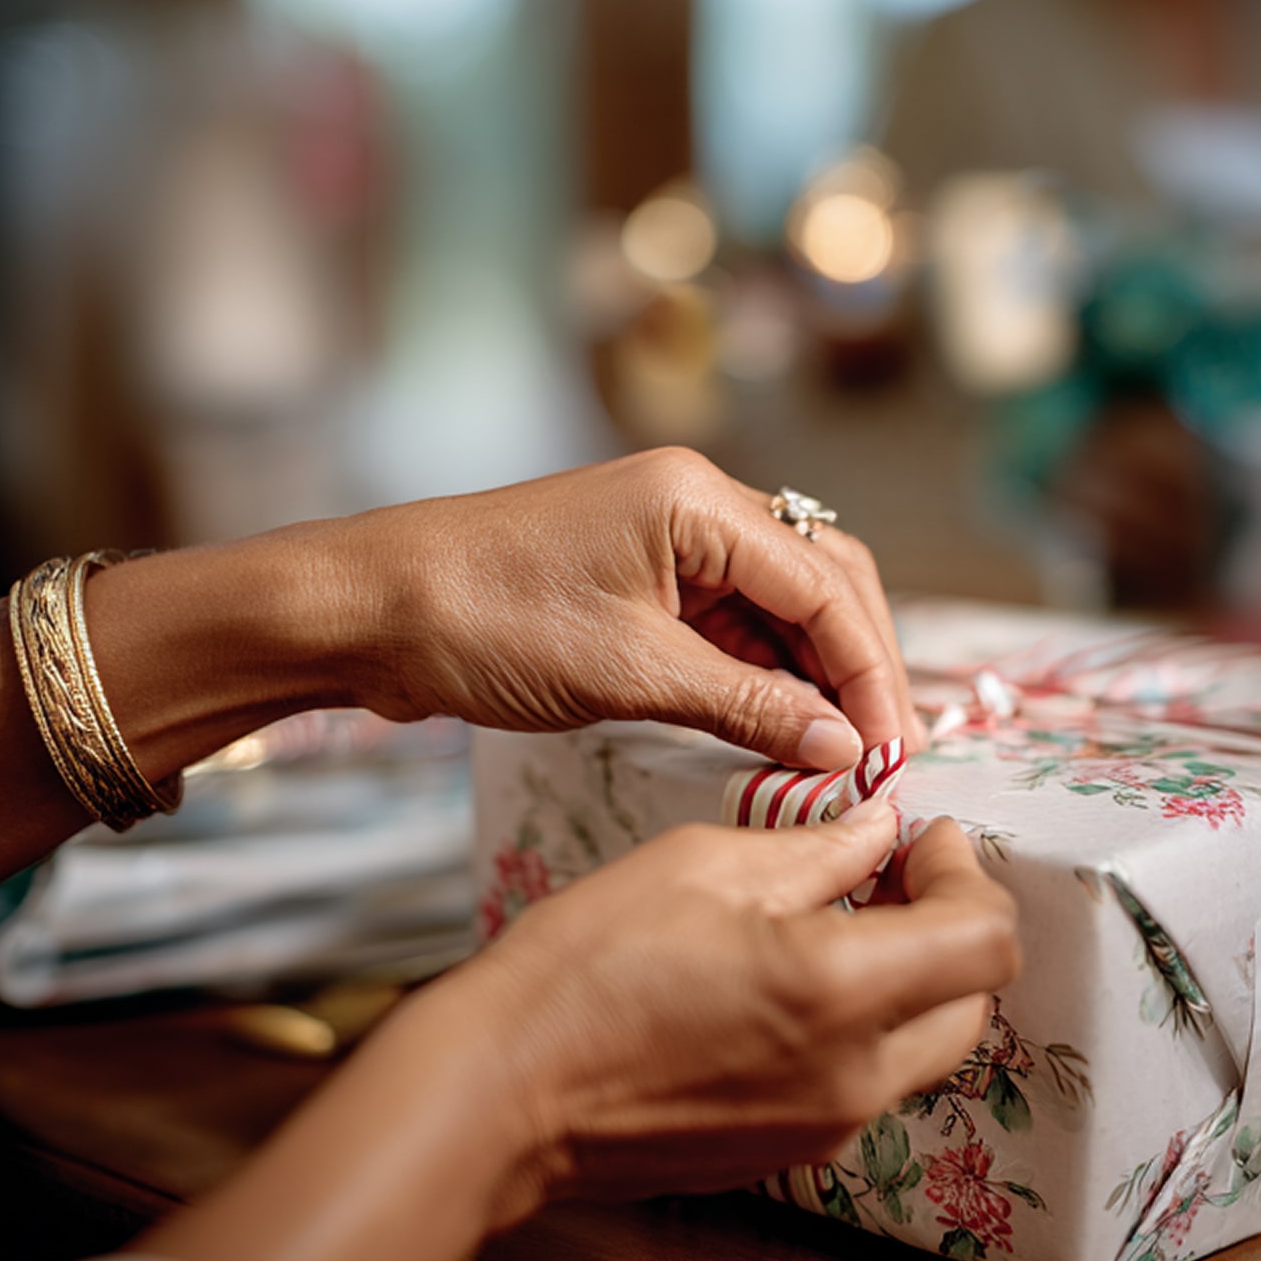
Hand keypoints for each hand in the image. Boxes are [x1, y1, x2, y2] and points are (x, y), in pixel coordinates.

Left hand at [336, 448, 916, 770]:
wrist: (367, 610)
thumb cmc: (482, 619)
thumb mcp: (631, 674)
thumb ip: (748, 709)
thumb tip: (842, 748)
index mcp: (700, 500)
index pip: (827, 585)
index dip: (871, 672)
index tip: (893, 750)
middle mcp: (695, 506)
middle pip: (820, 585)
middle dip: (858, 670)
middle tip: (883, 756)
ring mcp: (666, 543)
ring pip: (778, 611)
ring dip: (812, 682)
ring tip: (839, 760)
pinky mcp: (638, 583)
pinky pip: (728, 629)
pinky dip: (760, 683)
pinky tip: (780, 738)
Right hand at [428, 797, 1018, 1222]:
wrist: (498, 1095)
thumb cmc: (581, 970)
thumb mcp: (701, 867)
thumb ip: (816, 849)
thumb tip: (879, 830)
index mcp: (840, 991)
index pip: (987, 939)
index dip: (967, 873)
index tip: (923, 839)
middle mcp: (853, 1076)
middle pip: (974, 1001)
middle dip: (952, 927)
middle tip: (891, 873)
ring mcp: (825, 1128)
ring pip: (926, 1047)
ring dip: (911, 979)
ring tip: (840, 920)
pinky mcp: (789, 1154)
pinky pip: (866, 1083)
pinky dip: (863, 1027)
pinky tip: (795, 980)